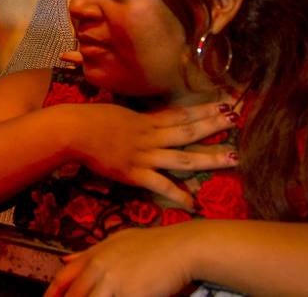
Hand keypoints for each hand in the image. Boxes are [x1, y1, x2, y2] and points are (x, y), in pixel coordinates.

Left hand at [45, 225, 196, 296]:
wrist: (181, 248)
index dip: (53, 293)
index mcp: (94, 256)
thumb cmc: (152, 245)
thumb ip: (88, 253)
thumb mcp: (115, 242)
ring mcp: (115, 282)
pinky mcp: (132, 295)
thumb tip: (64, 260)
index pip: (64, 278)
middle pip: (75, 294)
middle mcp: (100, 268)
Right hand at [63, 101, 237, 207]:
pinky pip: (159, 184)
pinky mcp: (133, 173)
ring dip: (208, 158)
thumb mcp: (116, 111)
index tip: (224, 105)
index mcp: (145, 120)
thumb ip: (136, 118)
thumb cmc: (88, 118)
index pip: (181, 114)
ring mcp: (143, 155)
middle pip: (187, 131)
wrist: (71, 131)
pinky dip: (176, 193)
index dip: (204, 110)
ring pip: (182, 157)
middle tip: (236, 122)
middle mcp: (150, 136)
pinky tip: (192, 202)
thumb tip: (149, 119)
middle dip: (213, 127)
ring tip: (231, 158)